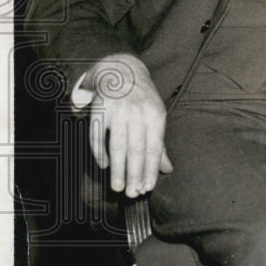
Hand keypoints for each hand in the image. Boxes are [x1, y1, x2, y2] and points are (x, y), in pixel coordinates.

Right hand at [86, 53, 172, 196]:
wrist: (121, 71)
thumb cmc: (143, 100)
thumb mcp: (156, 116)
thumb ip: (159, 144)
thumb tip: (167, 170)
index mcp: (156, 115)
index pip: (154, 148)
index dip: (150, 170)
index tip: (148, 188)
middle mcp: (137, 113)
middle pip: (136, 150)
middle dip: (135, 174)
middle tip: (133, 194)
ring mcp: (117, 112)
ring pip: (117, 146)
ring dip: (117, 169)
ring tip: (118, 187)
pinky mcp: (100, 111)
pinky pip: (98, 137)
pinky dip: (99, 153)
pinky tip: (103, 166)